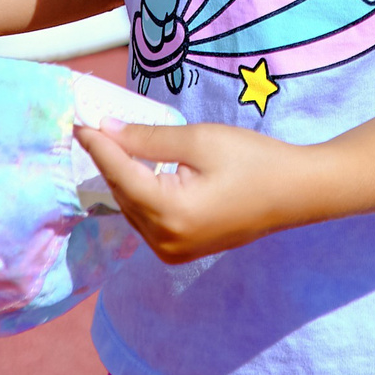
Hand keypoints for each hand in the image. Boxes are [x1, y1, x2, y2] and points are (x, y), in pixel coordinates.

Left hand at [74, 121, 328, 263]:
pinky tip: (142, 171)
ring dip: (123, 178)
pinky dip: (140, 195)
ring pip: (132, 209)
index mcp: (170, 213)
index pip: (119, 174)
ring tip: (116, 144)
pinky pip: (148, 220)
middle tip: (97, 127)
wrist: (295, 192)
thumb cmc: (252, 160)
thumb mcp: (199, 140)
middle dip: (109, 160)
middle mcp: (166, 240)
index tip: (79, 122)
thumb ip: (148, 138)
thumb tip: (106, 129)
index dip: (97, 145)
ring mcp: (174, 252)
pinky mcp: (182, 252)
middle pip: (122, 193)